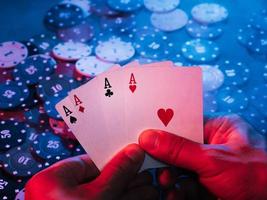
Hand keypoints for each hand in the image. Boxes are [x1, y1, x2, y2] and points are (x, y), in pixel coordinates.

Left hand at [25, 144, 157, 199]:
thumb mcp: (99, 197)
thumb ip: (117, 172)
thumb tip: (133, 152)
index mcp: (52, 181)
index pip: (88, 162)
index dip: (114, 159)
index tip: (134, 157)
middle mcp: (58, 194)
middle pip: (99, 180)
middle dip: (127, 178)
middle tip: (146, 173)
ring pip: (105, 196)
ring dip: (130, 193)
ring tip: (150, 187)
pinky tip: (143, 199)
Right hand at [139, 115, 266, 199]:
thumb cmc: (259, 177)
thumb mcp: (214, 160)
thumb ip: (180, 150)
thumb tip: (149, 138)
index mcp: (221, 129)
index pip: (185, 123)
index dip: (164, 130)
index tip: (146, 137)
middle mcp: (214, 146)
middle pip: (180, 148)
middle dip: (167, 159)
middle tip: (154, 165)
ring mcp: (212, 168)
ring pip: (181, 168)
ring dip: (171, 177)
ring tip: (166, 183)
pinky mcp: (210, 186)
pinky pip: (187, 184)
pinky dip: (179, 191)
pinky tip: (174, 194)